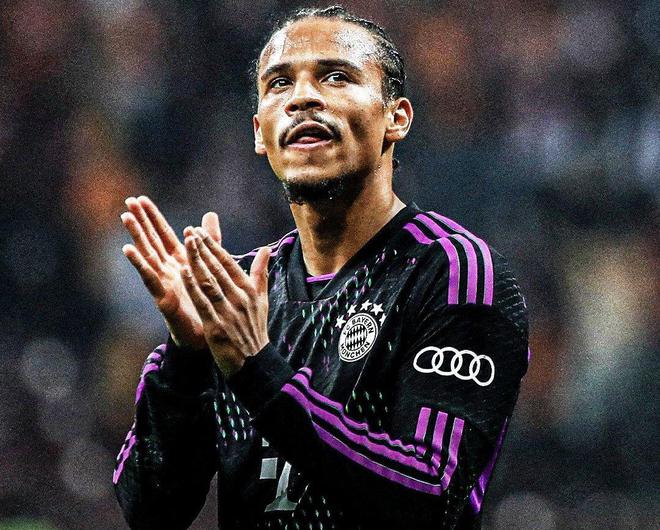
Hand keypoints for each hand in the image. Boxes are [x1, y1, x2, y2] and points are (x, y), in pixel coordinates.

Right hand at [120, 195, 221, 350]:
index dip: (153, 217)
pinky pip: (150, 278)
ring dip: (137, 236)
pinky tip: (128, 249)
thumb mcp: (210, 264)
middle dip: (141, 221)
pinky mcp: (163, 298)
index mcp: (179, 261)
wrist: (208, 333)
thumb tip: (209, 215)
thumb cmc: (205, 300)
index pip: (163, 234)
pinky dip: (140, 263)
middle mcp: (168, 270)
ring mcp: (164, 283)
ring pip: (148, 255)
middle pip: (152, 241)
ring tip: (126, 218)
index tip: (141, 199)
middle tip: (129, 201)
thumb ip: (209, 241)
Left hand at [179, 226, 269, 376]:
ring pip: (209, 281)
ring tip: (186, 244)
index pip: (228, 262)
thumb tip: (266, 250)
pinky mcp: (216, 326)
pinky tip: (183, 272)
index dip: (213, 246)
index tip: (200, 231)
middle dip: (203, 248)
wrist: (254, 362)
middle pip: (218, 268)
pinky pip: (203, 302)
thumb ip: (261, 273)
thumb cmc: (255, 329)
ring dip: (197, 261)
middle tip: (189, 230)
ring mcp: (228, 311)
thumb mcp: (262, 300)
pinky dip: (193, 286)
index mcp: (248, 290)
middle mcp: (239, 298)